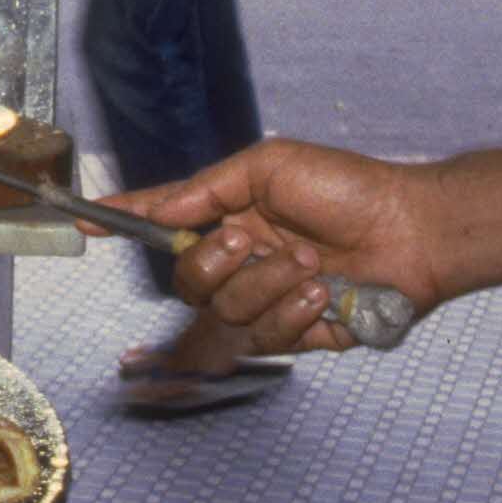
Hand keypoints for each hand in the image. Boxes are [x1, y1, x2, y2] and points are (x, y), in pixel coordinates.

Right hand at [91, 139, 446, 354]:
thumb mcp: (272, 165)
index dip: (125, 220)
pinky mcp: (299, 333)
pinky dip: (293, 312)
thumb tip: (163, 208)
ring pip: (225, 310)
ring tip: (309, 265)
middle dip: (211, 263)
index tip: (85, 219)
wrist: (416, 230)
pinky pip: (268, 337)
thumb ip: (209, 187)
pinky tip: (322, 294)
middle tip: (247, 241)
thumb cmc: (351, 187)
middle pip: (186, 279)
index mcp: (230, 215)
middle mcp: (242, 259)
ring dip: (265, 285)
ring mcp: (268, 298)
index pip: (165, 218)